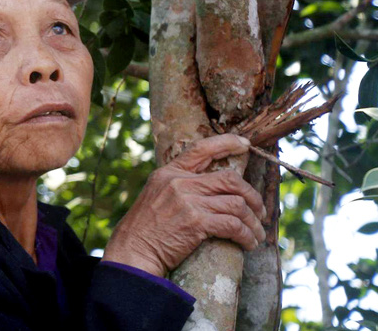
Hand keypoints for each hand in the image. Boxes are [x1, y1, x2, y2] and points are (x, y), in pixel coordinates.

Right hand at [102, 134, 266, 277]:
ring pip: (236, 204)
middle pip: (230, 179)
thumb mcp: (157, 193)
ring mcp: (187, 201)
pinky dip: (247, 235)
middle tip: (259, 211)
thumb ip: (180, 185)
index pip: (201, 149)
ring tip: (257, 233)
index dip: (227, 142)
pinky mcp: (195, 222)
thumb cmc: (146, 227)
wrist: (134, 250)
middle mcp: (179, 182)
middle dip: (252, 196)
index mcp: (169, 172)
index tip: (245, 143)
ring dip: (253, 221)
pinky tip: (248, 243)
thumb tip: (212, 186)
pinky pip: (233, 225)